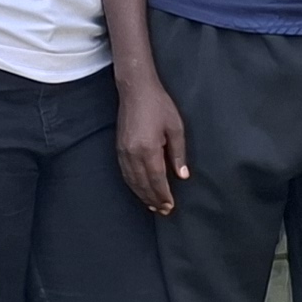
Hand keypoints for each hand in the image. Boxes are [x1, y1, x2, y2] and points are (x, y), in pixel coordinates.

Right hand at [114, 75, 189, 216]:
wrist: (135, 90)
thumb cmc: (159, 105)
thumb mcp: (176, 128)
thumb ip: (178, 154)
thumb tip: (182, 176)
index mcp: (148, 149)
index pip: (157, 179)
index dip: (164, 194)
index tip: (170, 206)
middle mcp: (133, 153)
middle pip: (143, 184)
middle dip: (154, 199)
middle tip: (164, 211)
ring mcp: (123, 151)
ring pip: (132, 181)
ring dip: (142, 195)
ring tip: (153, 205)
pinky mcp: (119, 148)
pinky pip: (125, 173)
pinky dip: (133, 185)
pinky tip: (139, 190)